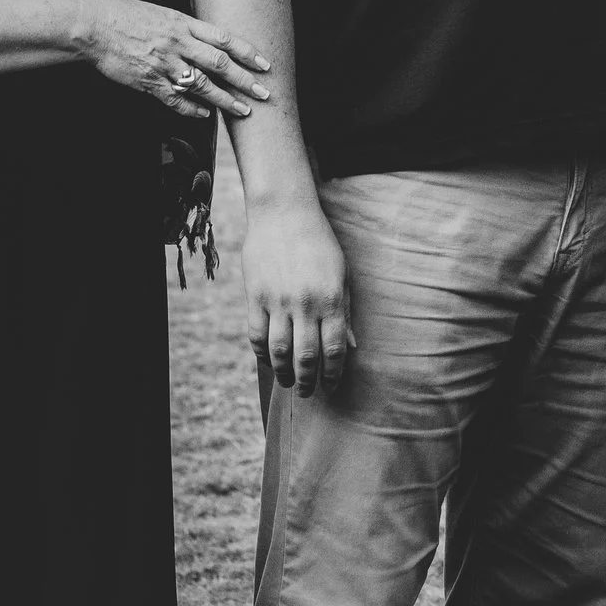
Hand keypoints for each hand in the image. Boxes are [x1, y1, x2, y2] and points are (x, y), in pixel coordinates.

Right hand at [76, 0, 273, 118]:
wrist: (92, 26)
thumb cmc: (124, 15)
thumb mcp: (161, 12)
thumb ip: (185, 26)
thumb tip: (206, 38)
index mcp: (182, 23)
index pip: (223, 38)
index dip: (247, 52)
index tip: (264, 64)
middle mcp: (177, 43)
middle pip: (219, 64)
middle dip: (244, 80)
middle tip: (264, 93)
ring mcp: (163, 63)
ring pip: (201, 85)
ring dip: (224, 100)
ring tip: (242, 110)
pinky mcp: (148, 81)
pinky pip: (175, 98)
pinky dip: (191, 109)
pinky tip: (204, 115)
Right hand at [243, 180, 353, 397]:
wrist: (284, 213)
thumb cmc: (320, 243)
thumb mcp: (342, 274)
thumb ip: (345, 311)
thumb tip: (351, 346)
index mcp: (331, 298)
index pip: (334, 348)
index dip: (333, 373)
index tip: (332, 385)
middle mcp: (305, 303)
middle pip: (306, 356)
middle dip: (309, 381)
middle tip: (309, 392)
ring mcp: (277, 301)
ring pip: (279, 351)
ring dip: (284, 373)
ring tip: (289, 382)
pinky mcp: (255, 296)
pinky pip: (256, 334)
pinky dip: (261, 353)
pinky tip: (268, 361)